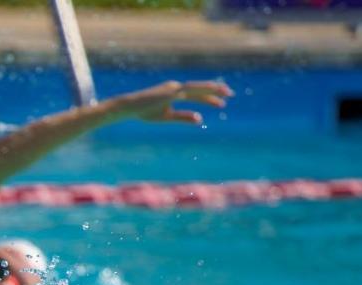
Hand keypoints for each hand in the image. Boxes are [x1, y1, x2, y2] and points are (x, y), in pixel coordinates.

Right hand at [107, 80, 232, 124]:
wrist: (129, 107)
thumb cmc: (144, 112)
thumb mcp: (167, 116)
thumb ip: (183, 117)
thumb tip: (200, 119)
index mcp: (175, 92)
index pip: (196, 94)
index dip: (210, 98)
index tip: (222, 102)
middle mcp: (176, 87)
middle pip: (200, 88)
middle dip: (216, 90)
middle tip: (231, 94)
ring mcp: (173, 88)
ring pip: (197, 87)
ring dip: (212, 88)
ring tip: (226, 92)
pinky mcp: (170, 91)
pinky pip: (189, 91)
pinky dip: (202, 91)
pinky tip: (213, 94)